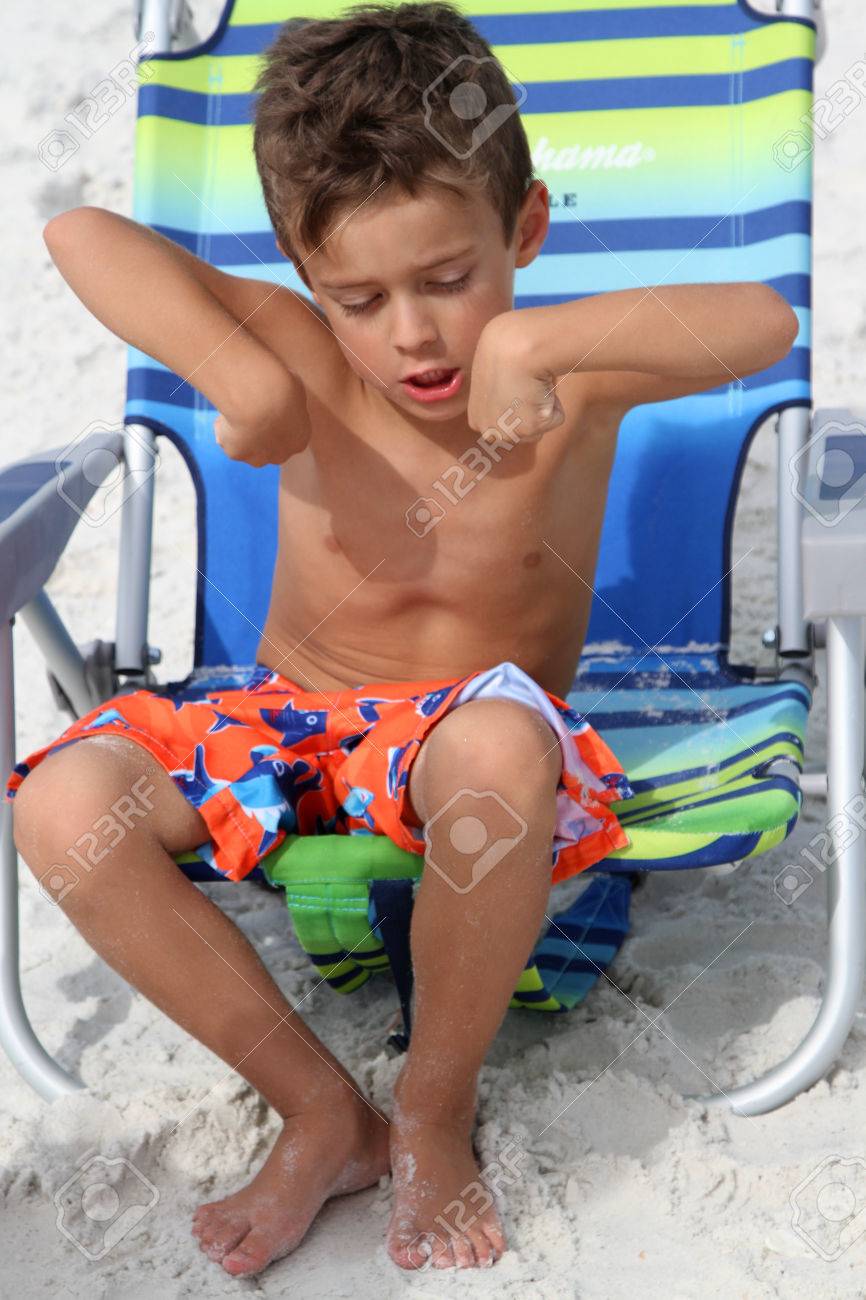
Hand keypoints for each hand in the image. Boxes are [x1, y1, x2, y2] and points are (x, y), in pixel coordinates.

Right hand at [214, 371, 310, 466]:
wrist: (259, 396)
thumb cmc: (280, 386)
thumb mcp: (294, 386)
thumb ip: (289, 398)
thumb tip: (281, 393)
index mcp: (299, 440)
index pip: (290, 438)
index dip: (277, 423)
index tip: (267, 408)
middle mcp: (281, 456)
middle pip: (269, 450)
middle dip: (260, 435)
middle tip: (249, 411)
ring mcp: (257, 458)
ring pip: (246, 448)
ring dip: (240, 434)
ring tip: (234, 411)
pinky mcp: (235, 454)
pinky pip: (226, 441)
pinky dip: (223, 429)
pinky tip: (224, 414)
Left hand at [467, 315, 564, 442]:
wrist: (517, 344)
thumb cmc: (505, 346)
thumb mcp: (489, 374)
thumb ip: (496, 393)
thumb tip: (511, 394)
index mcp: (477, 419)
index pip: (505, 424)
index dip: (518, 404)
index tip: (516, 385)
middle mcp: (489, 431)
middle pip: (523, 431)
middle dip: (531, 412)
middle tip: (526, 384)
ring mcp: (509, 432)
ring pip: (540, 426)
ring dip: (543, 406)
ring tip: (532, 383)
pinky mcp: (530, 429)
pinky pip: (555, 418)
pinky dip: (555, 402)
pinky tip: (542, 386)